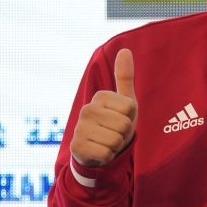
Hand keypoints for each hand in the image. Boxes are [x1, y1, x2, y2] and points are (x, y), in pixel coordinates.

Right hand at [70, 47, 137, 165]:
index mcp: (100, 97)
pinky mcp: (77, 146)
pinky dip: (107, 156)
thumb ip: (125, 77)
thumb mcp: (125, 102)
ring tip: (107, 143)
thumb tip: (125, 49)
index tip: (120, 120)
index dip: (130, 118)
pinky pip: (106, 153)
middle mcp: (87, 109)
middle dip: (123, 134)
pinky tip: (99, 152)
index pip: (130, 108)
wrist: (97, 151)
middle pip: (124, 125)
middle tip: (113, 133)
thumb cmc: (115, 125)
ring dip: (115, 146)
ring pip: (115, 140)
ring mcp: (80, 128)